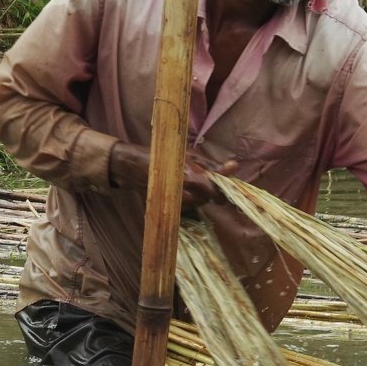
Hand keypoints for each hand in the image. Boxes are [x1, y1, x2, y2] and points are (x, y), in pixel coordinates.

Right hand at [109, 141, 237, 207]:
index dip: (224, 185)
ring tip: (191, 178)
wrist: (132, 167)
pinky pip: (190, 206)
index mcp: (191, 180)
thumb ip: (211, 165)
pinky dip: (192, 196)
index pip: (217, 191)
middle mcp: (185, 196)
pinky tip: (183, 186)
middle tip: (206, 174)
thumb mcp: (189, 155)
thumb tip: (234, 166)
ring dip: (202, 192)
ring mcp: (178, 205)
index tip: (227, 176)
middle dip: (212, 188)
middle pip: (210, 198)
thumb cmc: (162, 156)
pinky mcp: (171, 210)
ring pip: (201, 202)